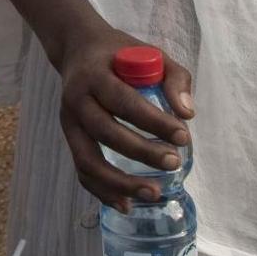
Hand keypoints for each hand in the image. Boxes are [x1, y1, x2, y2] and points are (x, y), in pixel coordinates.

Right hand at [52, 25, 192, 209]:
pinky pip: (82, 171)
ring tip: (153, 193)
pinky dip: (102, 192)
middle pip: (105, 132)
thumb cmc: (120, 55)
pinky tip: (127, 204)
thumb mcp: (152, 54)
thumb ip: (174, 79)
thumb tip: (187, 113)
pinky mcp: (70, 139)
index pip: (123, 101)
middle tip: (174, 162)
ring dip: (120, 182)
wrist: (76, 50)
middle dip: (142, 151)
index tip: (184, 136)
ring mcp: (69, 123)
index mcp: (95, 75)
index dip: (153, 121)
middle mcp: (76, 100)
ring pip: (88, 160)